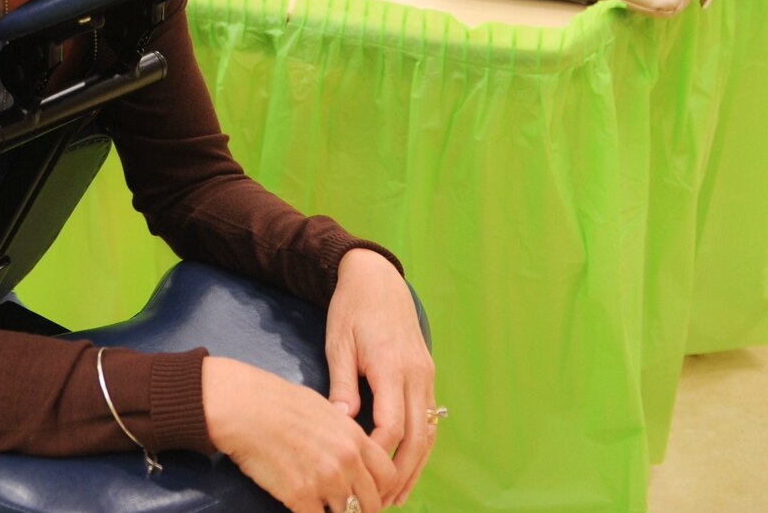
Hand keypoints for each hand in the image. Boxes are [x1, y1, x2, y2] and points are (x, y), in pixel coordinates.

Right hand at [203, 355, 397, 512]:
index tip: (369, 495)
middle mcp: (347, 461)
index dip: (381, 491)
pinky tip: (302, 508)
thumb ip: (345, 433)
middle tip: (345, 509)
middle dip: (361, 510)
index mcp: (354, 438)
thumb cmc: (278, 402)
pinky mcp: (301, 495)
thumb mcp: (323, 408)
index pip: (388, 476)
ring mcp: (326, 480)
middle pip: (372, 504)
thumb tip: (353, 449)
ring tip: (321, 505)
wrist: (244, 407)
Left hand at [326, 250, 437, 505]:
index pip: (391, 424)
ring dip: (416, 466)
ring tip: (398, 495)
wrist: (377, 278)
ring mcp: (426, 374)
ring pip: (429, 432)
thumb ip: (341, 384)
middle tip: (383, 500)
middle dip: (402, 472)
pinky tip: (409, 465)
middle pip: (417, 437)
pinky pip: (429, 418)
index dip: (378, 454)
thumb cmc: (351, 309)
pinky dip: (421, 446)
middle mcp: (416, 374)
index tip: (361, 475)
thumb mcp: (338, 342)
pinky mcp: (428, 374)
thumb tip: (341, 423)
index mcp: (392, 366)